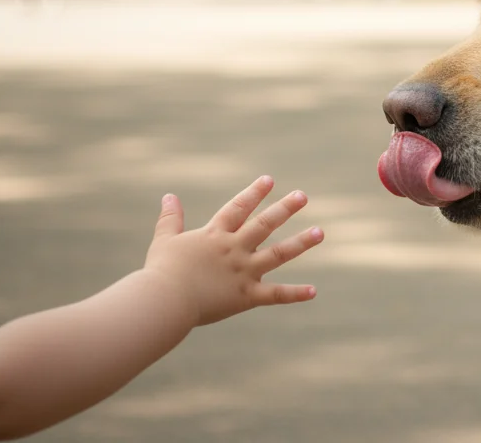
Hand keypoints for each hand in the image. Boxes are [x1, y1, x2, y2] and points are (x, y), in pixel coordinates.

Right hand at [143, 176, 322, 325]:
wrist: (164, 300)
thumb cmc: (160, 271)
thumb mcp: (164, 240)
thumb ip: (170, 218)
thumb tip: (168, 196)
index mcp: (214, 235)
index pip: (238, 208)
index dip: (254, 193)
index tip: (270, 180)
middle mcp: (233, 249)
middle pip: (264, 224)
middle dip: (284, 208)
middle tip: (303, 195)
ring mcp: (242, 272)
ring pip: (278, 254)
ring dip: (300, 243)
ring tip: (320, 232)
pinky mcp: (246, 296)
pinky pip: (275, 295)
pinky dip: (294, 294)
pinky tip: (313, 291)